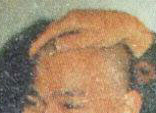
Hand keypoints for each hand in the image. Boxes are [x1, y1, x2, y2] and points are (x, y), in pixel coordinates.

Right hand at [29, 9, 153, 57]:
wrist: (123, 24)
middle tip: (33, 55)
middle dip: (41, 41)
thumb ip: (74, 42)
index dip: (39, 42)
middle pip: (51, 29)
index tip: (31, 53)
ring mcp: (76, 17)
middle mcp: (72, 16)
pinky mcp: (81, 20)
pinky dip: (57, 36)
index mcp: (73, 20)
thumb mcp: (93, 40)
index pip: (50, 31)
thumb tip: (56, 44)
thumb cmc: (110, 34)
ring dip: (48, 39)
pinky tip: (56, 45)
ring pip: (57, 28)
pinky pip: (64, 29)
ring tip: (41, 51)